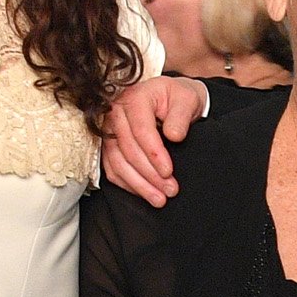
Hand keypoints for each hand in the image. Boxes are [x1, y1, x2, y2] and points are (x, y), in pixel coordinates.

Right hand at [99, 74, 206, 202]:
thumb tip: (174, 136)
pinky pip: (112, 168)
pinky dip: (127, 184)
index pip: (141, 130)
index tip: (169, 172)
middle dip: (149, 174)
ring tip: (159, 199)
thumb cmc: (178, 98)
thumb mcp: (187, 99)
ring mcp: (109, 129)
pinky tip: (144, 193)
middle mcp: (116, 112)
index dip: (154, 154)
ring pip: (117, 161)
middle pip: (127, 149)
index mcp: (134, 98)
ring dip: (138, 184)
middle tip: (170, 190)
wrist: (170, 98)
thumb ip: (181, 116)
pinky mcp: (109, 144)